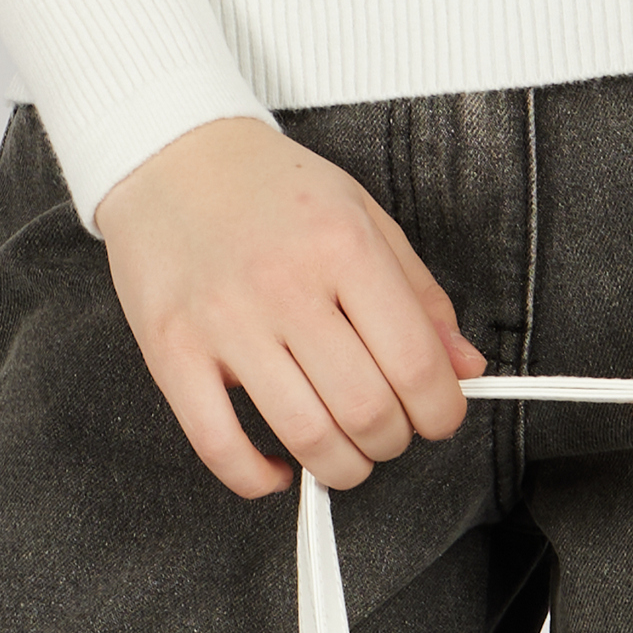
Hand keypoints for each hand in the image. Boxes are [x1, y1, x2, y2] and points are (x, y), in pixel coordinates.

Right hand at [93, 117, 487, 497]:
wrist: (167, 153)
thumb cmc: (268, 190)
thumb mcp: (364, 218)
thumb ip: (420, 297)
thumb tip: (465, 369)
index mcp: (343, 247)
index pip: (417, 366)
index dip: (441, 413)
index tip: (437, 418)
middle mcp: (285, 284)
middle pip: (367, 412)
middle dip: (392, 442)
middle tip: (386, 430)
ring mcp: (224, 321)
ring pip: (306, 437)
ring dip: (340, 467)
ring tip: (342, 452)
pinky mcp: (172, 350)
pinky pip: (219, 446)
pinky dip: (258, 478)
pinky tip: (277, 468)